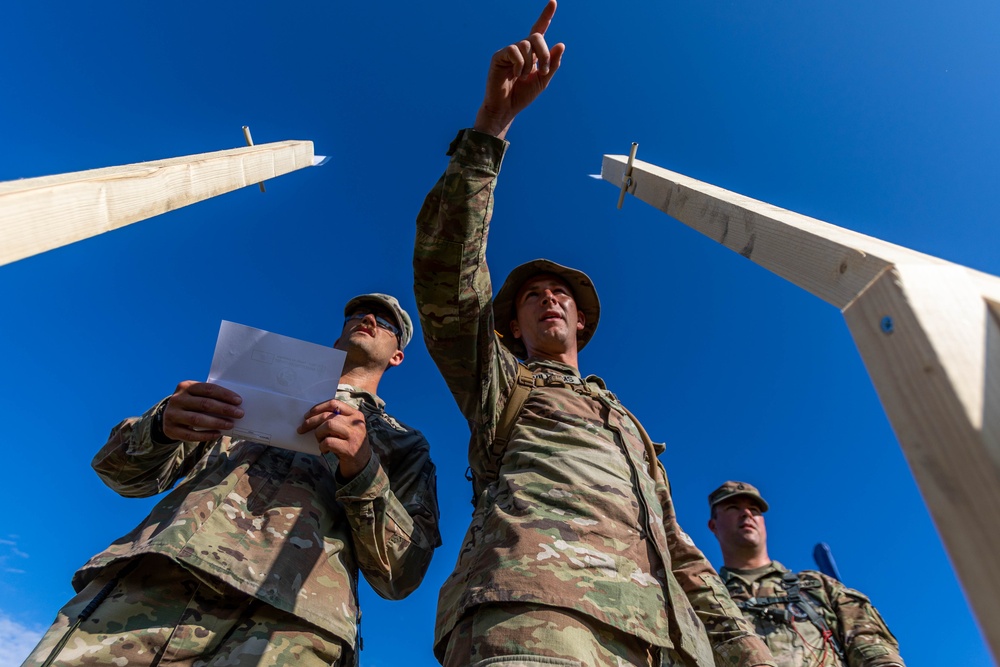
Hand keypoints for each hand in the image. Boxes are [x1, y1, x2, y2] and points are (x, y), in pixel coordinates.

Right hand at [161, 381, 243, 441]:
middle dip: (224, 409)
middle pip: (204, 404)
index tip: (239, 401)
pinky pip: (190, 435)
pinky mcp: (170, 429)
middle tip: (239, 414)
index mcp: (185, 386)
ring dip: (216, 422)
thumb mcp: (196, 396)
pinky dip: (205, 435)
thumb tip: (234, 406)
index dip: (224, 394)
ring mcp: (172, 414)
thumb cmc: (191, 404)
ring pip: (197, 419)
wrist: (168, 416)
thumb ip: (210, 398)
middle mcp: (177, 399)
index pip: (208, 389)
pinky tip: (217, 434)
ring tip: (230, 425)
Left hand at [298, 399, 371, 478]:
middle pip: (328, 415)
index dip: (318, 408)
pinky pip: (328, 442)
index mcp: (355, 414)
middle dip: (311, 422)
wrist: (362, 463)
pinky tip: (325, 450)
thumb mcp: (346, 428)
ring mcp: (354, 436)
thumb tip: (311, 417)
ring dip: (318, 434)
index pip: (334, 403)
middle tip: (301, 428)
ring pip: (328, 426)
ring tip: (319, 440)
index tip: (307, 415)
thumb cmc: (348, 443)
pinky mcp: (349, 449)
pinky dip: (322, 446)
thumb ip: (335, 420)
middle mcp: (356, 423)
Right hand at [473, 0, 564, 138]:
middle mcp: (520, 49)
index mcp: (532, 53)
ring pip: (525, 44)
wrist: (507, 108)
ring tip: (523, 77)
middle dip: (544, 53)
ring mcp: (509, 51)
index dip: (546, 16)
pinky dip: (519, 64)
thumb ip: (552, 64)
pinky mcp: (499, 56)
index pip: (539, 30)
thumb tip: (561, 44)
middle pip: (536, 36)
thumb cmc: (523, 95)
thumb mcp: (543, 80)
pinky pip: (514, 51)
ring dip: (530, 64)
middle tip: (543, 71)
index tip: (553, 2)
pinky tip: (515, 75)